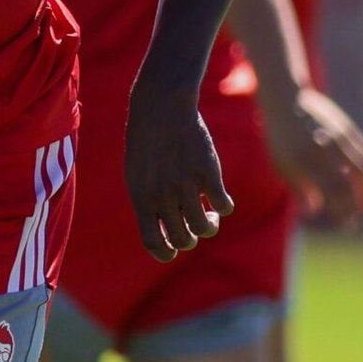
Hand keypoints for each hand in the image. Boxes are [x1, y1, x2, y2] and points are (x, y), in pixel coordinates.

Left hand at [125, 82, 234, 261]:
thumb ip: (147, 203)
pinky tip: (221, 198)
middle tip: (194, 224)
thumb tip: (162, 233)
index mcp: (141, 198)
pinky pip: (224, 204)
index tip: (173, 251)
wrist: (161, 108)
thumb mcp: (137, 175)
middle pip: (182, 239)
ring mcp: (186, 185)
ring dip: (209, 225)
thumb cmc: (147, 143)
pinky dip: (225, 206)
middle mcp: (163, 196)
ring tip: (209, 214)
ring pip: (205, 228)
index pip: (153, 242)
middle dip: (190, 239)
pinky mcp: (208, 172)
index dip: (165, 253)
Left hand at [261, 86, 362, 228]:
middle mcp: (326, 148)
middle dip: (355, 206)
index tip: (345, 225)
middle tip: (355, 222)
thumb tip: (315, 211)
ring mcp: (340, 137)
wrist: (287, 100)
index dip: (343, 211)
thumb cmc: (280, 137)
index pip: (333, 191)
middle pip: (351, 183)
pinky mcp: (348, 129)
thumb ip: (299, 189)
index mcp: (306, 159)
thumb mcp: (281, 165)